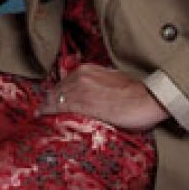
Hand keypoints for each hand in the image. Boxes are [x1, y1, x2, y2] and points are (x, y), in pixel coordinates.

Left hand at [38, 64, 167, 130]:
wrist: (149, 98)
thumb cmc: (136, 92)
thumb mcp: (112, 79)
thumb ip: (98, 83)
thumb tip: (92, 92)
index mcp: (87, 70)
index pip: (64, 83)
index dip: (56, 93)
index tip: (49, 101)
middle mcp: (80, 77)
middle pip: (56, 91)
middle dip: (48, 101)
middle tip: (40, 112)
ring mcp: (80, 90)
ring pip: (55, 99)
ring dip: (46, 108)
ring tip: (39, 117)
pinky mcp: (84, 105)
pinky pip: (61, 109)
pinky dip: (51, 114)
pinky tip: (44, 119)